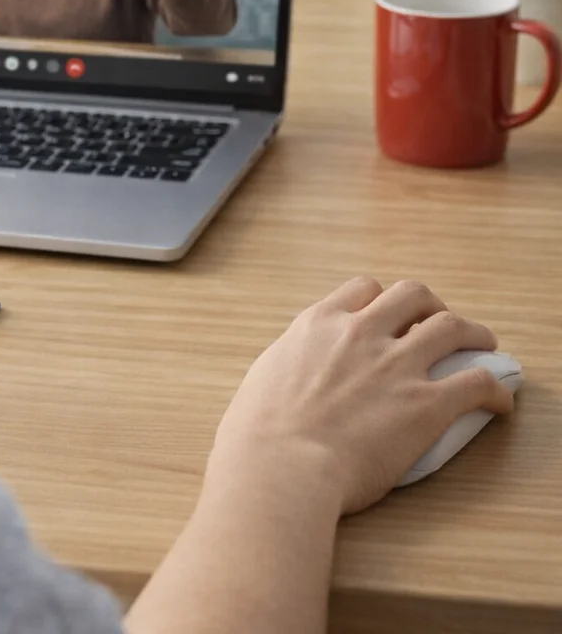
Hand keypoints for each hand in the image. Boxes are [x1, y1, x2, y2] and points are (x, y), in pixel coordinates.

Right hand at [211, 278, 515, 515]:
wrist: (280, 466)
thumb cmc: (257, 434)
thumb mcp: (264, 376)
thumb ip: (291, 361)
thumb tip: (296, 371)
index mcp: (319, 324)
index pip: (363, 290)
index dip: (382, 302)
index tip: (388, 318)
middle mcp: (360, 333)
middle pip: (413, 295)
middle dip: (431, 306)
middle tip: (437, 326)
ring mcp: (396, 365)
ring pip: (452, 326)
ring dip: (475, 334)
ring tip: (484, 347)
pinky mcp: (426, 404)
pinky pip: (477, 382)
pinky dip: (495, 389)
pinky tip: (498, 403)